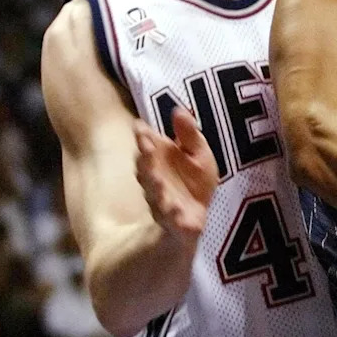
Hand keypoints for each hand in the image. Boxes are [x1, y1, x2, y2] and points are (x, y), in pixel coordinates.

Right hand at [134, 107, 218, 248]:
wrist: (194, 222)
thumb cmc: (192, 182)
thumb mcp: (197, 153)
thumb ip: (189, 134)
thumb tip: (179, 109)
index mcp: (157, 166)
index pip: (147, 152)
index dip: (144, 140)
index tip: (140, 127)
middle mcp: (156, 186)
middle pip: (148, 173)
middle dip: (147, 162)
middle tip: (146, 148)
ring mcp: (165, 207)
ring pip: (158, 198)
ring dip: (157, 190)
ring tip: (159, 182)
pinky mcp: (179, 226)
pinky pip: (176, 223)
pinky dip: (175, 218)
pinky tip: (179, 211)